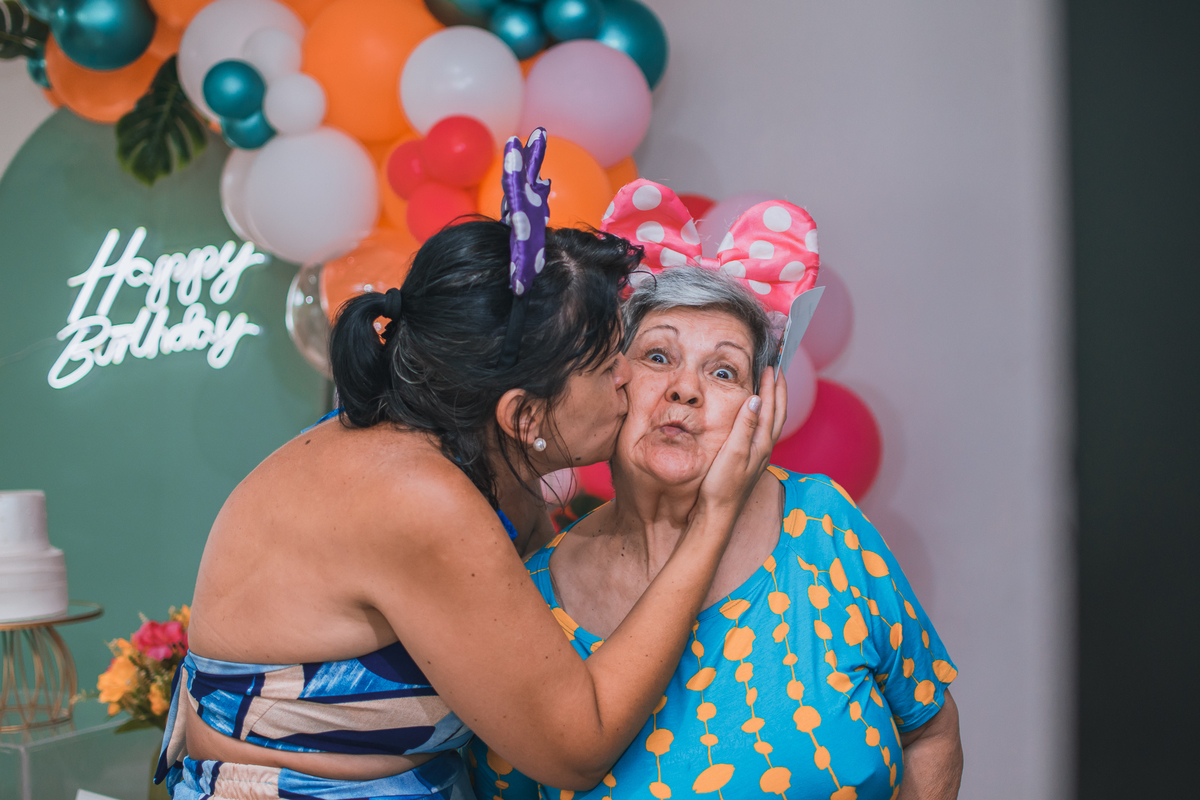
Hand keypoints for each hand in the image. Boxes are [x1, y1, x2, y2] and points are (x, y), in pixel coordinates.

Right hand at [696, 366, 787, 514]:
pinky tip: (756, 416)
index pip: (772, 407)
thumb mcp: (733, 452)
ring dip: (774, 402)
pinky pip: (763, 430)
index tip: (771, 366)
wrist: (719, 513)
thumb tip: (757, 399)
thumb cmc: (723, 485)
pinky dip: (764, 416)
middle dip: (779, 390)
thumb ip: (745, 425)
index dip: (772, 386)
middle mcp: (765, 448)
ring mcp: (759, 454)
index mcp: (762, 443)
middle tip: (777, 369)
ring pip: (773, 422)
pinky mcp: (751, 460)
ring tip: (770, 386)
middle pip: (778, 412)